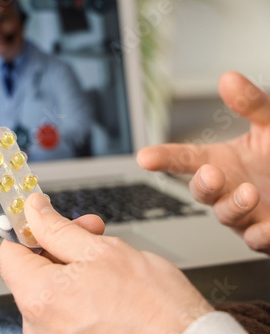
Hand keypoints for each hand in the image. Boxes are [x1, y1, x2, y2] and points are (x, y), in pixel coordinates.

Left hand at [0, 193, 212, 333]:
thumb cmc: (154, 308)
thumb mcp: (102, 251)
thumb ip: (58, 229)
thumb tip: (33, 211)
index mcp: (40, 298)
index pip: (9, 254)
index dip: (28, 230)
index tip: (45, 219)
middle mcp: (38, 326)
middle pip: (32, 271)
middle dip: (59, 245)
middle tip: (90, 231)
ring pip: (50, 289)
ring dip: (72, 267)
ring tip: (106, 260)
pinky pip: (63, 310)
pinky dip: (78, 291)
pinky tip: (105, 285)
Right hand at [138, 72, 269, 253]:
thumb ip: (252, 104)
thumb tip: (228, 78)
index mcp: (220, 162)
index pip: (185, 159)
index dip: (163, 158)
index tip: (144, 157)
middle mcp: (226, 188)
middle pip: (200, 191)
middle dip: (202, 184)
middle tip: (210, 174)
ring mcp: (244, 214)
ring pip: (226, 215)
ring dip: (234, 206)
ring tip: (250, 192)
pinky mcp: (265, 233)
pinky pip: (257, 240)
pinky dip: (260, 237)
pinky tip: (265, 229)